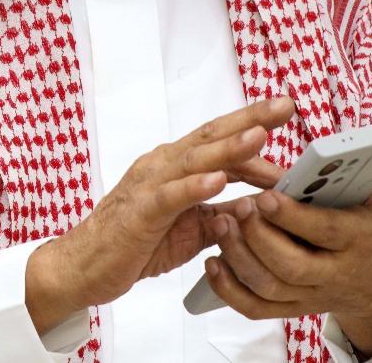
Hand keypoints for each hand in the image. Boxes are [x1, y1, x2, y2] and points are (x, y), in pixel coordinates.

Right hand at [24, 96, 294, 332]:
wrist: (85, 266)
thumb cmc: (134, 242)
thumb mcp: (190, 229)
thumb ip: (221, 215)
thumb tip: (258, 209)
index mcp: (174, 166)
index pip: (219, 141)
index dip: (253, 128)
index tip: (285, 116)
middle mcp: (162, 166)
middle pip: (210, 137)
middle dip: (249, 120)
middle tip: (283, 105)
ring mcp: (149, 185)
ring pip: (193, 160)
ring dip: (228, 148)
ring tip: (258, 136)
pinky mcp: (138, 212)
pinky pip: (168, 196)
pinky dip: (193, 187)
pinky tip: (217, 181)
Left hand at [204, 148, 371, 356]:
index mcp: (359, 241)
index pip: (324, 231)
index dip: (293, 216)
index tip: (265, 195)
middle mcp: (334, 274)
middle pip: (292, 266)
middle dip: (260, 237)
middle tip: (237, 206)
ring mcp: (310, 295)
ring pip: (269, 288)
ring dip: (240, 258)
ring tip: (220, 224)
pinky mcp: (290, 308)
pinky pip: (256, 308)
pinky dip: (230, 291)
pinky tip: (212, 263)